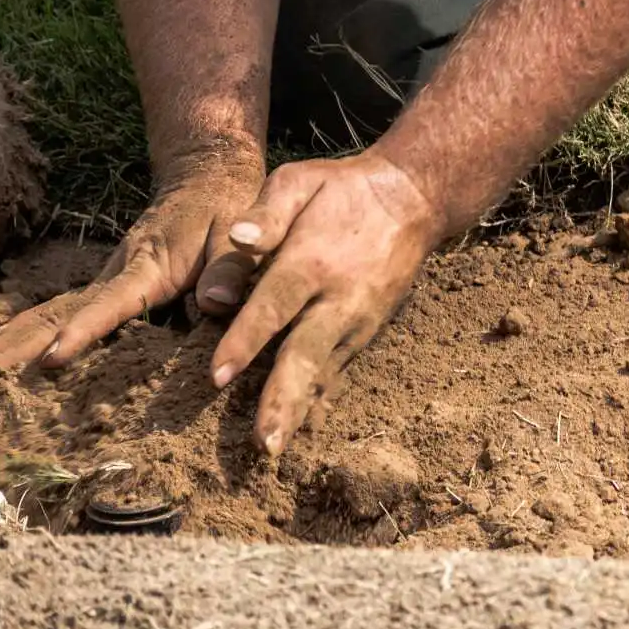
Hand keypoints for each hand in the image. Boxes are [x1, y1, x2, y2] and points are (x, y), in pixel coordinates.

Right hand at [0, 142, 265, 369]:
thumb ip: (230, 269)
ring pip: (56, 309)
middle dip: (26, 341)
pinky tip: (6, 346)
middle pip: (63, 309)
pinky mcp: (110, 282)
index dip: (83, 331)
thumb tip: (215, 305)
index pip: (111, 303)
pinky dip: (33, 326)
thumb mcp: (243, 236)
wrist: (207, 175)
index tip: (53, 357)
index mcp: (150, 266)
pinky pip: (65, 307)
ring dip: (19, 336)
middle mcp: (119, 271)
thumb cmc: (229, 209)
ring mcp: (109, 276)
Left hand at [208, 149, 443, 454]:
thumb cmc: (342, 189)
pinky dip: (318, 401)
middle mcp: (338, 298)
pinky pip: (336, 370)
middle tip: (263, 442)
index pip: (273, 306)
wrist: (411, 200)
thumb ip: (267, 211)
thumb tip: (238, 237)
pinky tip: (299, 428)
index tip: (217, 377)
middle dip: (281, 399)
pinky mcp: (366, 331)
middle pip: (305, 354)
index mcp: (313, 260)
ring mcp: (357, 320)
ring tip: (274, 448)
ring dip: (298, 411)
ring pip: (322, 371)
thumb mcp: (300, 180)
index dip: (244, 342)